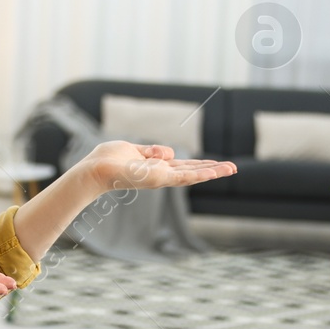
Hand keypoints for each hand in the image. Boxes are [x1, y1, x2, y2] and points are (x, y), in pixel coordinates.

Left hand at [79, 141, 236, 193]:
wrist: (96, 168)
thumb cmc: (108, 160)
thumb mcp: (134, 149)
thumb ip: (152, 150)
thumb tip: (170, 153)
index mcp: (156, 168)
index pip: (183, 166)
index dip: (200, 164)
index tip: (217, 164)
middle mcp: (161, 175)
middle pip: (192, 171)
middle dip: (213, 170)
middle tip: (233, 168)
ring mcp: (160, 178)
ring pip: (192, 175)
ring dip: (212, 172)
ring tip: (231, 169)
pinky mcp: (157, 179)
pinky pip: (181, 177)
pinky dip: (198, 174)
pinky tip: (213, 172)